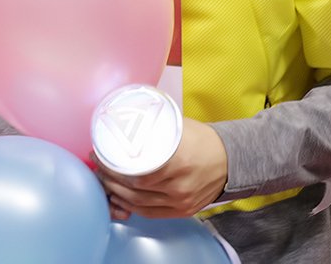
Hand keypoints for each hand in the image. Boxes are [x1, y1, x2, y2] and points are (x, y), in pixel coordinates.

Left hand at [94, 119, 227, 220]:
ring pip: (138, 203)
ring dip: (116, 193)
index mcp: (176, 163)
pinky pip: (150, 213)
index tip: (99, 154)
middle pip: (133, 189)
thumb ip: (154, 128)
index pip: (134, 173)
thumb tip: (126, 117)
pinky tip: (120, 198)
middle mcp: (178, 186)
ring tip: (105, 180)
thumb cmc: (204, 140)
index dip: (112, 167)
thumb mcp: (178, 127)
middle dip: (109, 178)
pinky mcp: (183, 210)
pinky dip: (132, 207)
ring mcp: (180, 201)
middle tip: (98, 165)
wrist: (233, 160)